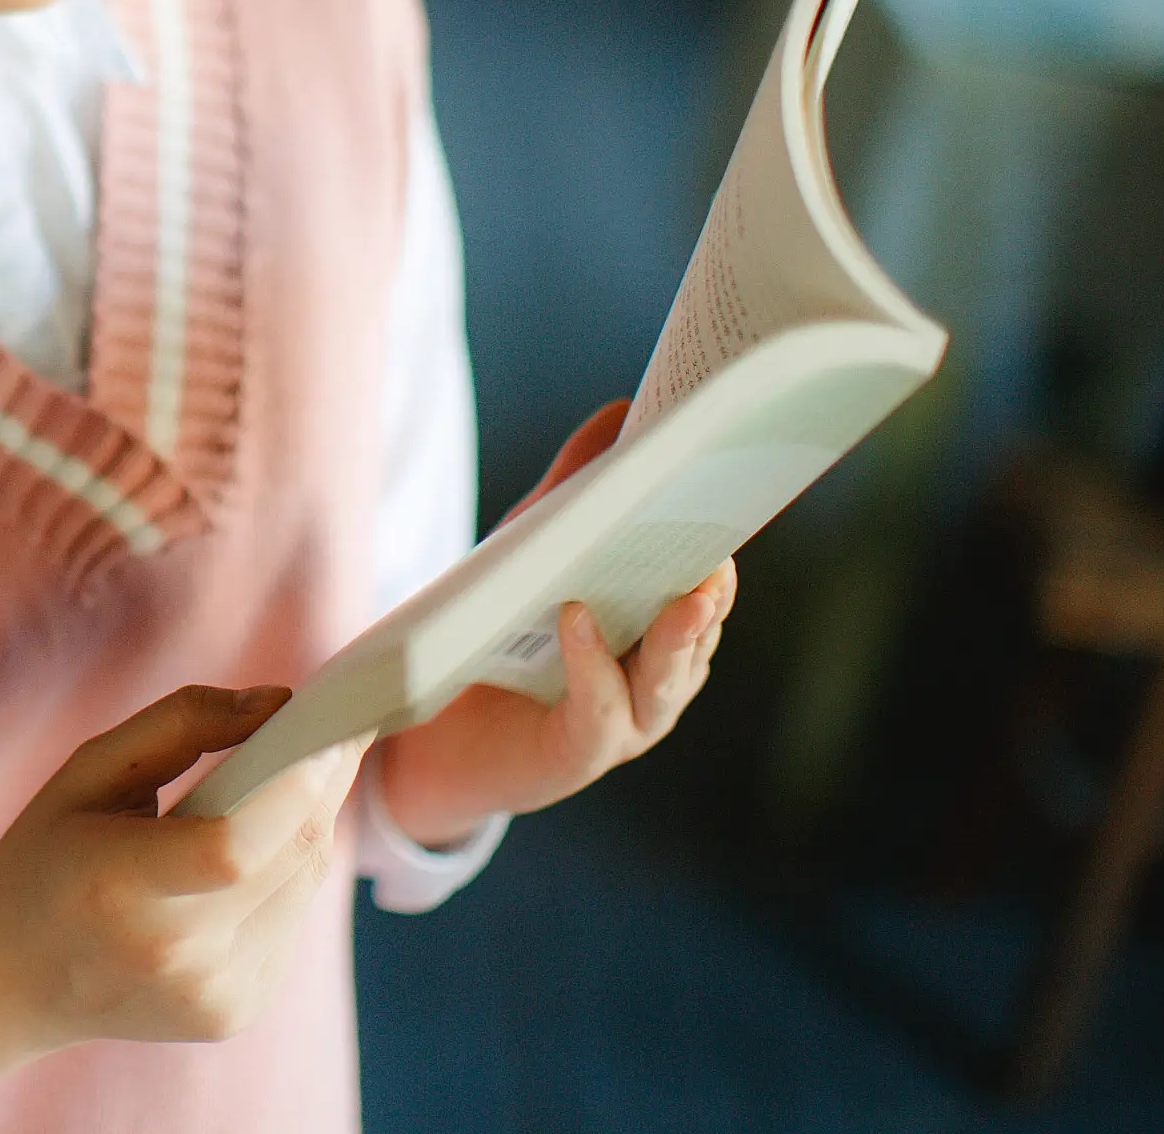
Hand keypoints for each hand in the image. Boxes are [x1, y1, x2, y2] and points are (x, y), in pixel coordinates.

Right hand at [0, 686, 365, 1133]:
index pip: (232, 848)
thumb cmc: (43, 859)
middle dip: (323, 780)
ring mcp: (212, 995)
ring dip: (311, 820)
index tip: (330, 728)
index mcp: (117, 888)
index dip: (294, 786)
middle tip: (333, 725)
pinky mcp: (236, 1011)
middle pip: (290, 856)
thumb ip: (181, 724)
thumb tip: (277, 702)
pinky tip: (257, 846)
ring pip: (307, 883)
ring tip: (291, 776)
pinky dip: (289, 868)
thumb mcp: (86, 770)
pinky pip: (293, 916)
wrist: (14, 980)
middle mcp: (173, 956)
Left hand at [373, 401, 738, 849]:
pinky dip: (592, 665)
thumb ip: (574, 487)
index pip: (707, 582)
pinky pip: (599, 709)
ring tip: (684, 595)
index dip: (721, 542)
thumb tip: (623, 410)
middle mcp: (659, 678)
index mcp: (661, 628)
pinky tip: (577, 620)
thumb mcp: (532, 547)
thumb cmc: (497, 633)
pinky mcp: (581, 751)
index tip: (732, 492)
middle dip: (714, 590)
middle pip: (700, 631)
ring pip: (668, 678)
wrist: (431, 731)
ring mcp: (627, 720)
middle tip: (722, 551)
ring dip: (679, 638)